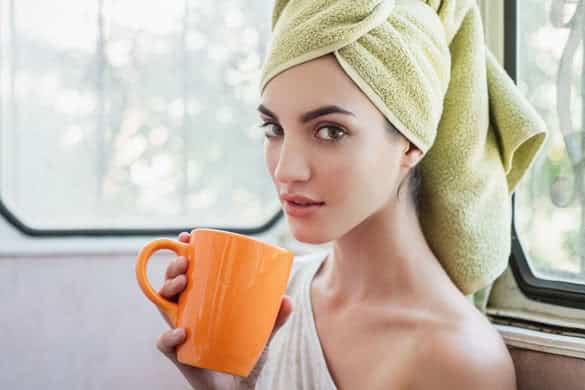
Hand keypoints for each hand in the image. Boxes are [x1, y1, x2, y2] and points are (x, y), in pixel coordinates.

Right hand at [156, 231, 293, 388]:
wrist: (236, 388)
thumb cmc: (245, 356)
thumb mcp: (262, 333)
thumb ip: (275, 319)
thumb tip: (286, 300)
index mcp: (203, 301)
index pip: (188, 272)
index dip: (182, 252)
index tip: (186, 237)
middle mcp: (188, 313)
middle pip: (171, 284)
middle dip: (173, 268)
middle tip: (184, 262)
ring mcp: (180, 331)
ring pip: (163, 305)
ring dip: (168, 289)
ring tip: (182, 284)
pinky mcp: (178, 354)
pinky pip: (165, 343)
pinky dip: (170, 336)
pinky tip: (182, 331)